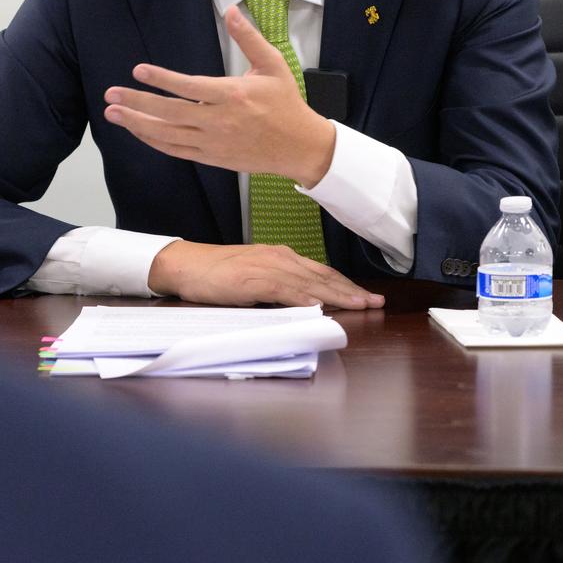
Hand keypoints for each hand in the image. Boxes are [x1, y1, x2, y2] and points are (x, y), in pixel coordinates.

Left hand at [104, 5, 334, 185]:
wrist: (299, 146)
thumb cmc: (286, 103)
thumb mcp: (272, 65)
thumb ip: (249, 38)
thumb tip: (232, 10)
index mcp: (234, 95)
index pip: (189, 88)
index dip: (162, 80)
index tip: (138, 70)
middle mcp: (220, 121)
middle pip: (170, 113)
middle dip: (137, 103)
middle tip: (110, 94)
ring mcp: (214, 142)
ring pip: (167, 135)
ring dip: (137, 124)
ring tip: (113, 112)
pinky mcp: (212, 157)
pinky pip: (176, 150)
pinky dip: (154, 141)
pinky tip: (137, 130)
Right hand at [149, 239, 384, 309]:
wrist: (186, 265)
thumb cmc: (216, 274)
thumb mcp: (253, 278)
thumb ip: (278, 287)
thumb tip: (303, 303)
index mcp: (280, 257)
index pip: (321, 272)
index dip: (346, 285)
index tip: (367, 297)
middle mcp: (279, 257)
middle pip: (323, 276)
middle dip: (351, 290)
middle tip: (376, 302)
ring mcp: (267, 267)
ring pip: (310, 282)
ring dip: (337, 295)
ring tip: (359, 305)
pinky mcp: (253, 279)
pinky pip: (284, 289)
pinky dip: (305, 297)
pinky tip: (320, 305)